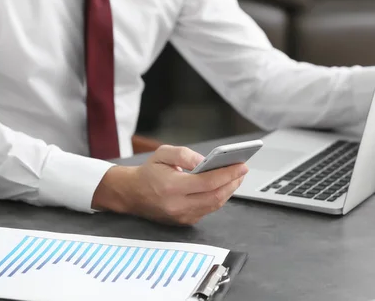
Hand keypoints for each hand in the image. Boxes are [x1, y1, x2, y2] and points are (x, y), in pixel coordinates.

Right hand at [91, 145, 248, 225]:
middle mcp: (177, 205)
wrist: (132, 193)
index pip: (208, 182)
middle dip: (232, 182)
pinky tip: (224, 187)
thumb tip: (206, 161)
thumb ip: (185, 155)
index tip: (241, 165)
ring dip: (228, 191)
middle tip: (242, 170)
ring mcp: (182, 216)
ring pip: (214, 205)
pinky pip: (207, 209)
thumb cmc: (149, 172)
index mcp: (172, 187)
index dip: (228, 174)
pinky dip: (218, 198)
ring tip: (236, 177)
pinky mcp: (184, 221)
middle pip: (215, 196)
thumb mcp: (163, 153)